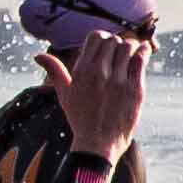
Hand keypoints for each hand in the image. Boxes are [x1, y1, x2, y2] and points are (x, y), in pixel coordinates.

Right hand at [41, 32, 148, 163]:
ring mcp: (118, 81)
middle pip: (113, 41)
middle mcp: (100, 73)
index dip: (103, 38)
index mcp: (82, 70)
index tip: (106, 46)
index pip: (96, 37)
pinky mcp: (134, 89)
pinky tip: (144, 51)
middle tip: (118, 53)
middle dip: (117, 44)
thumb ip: (54, 70)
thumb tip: (38, 55)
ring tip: (130, 54)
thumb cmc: (80, 119)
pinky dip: (144, 51)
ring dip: (130, 47)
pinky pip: (141, 60)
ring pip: (128, 48)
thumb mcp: (64, 93)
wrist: (98, 144)